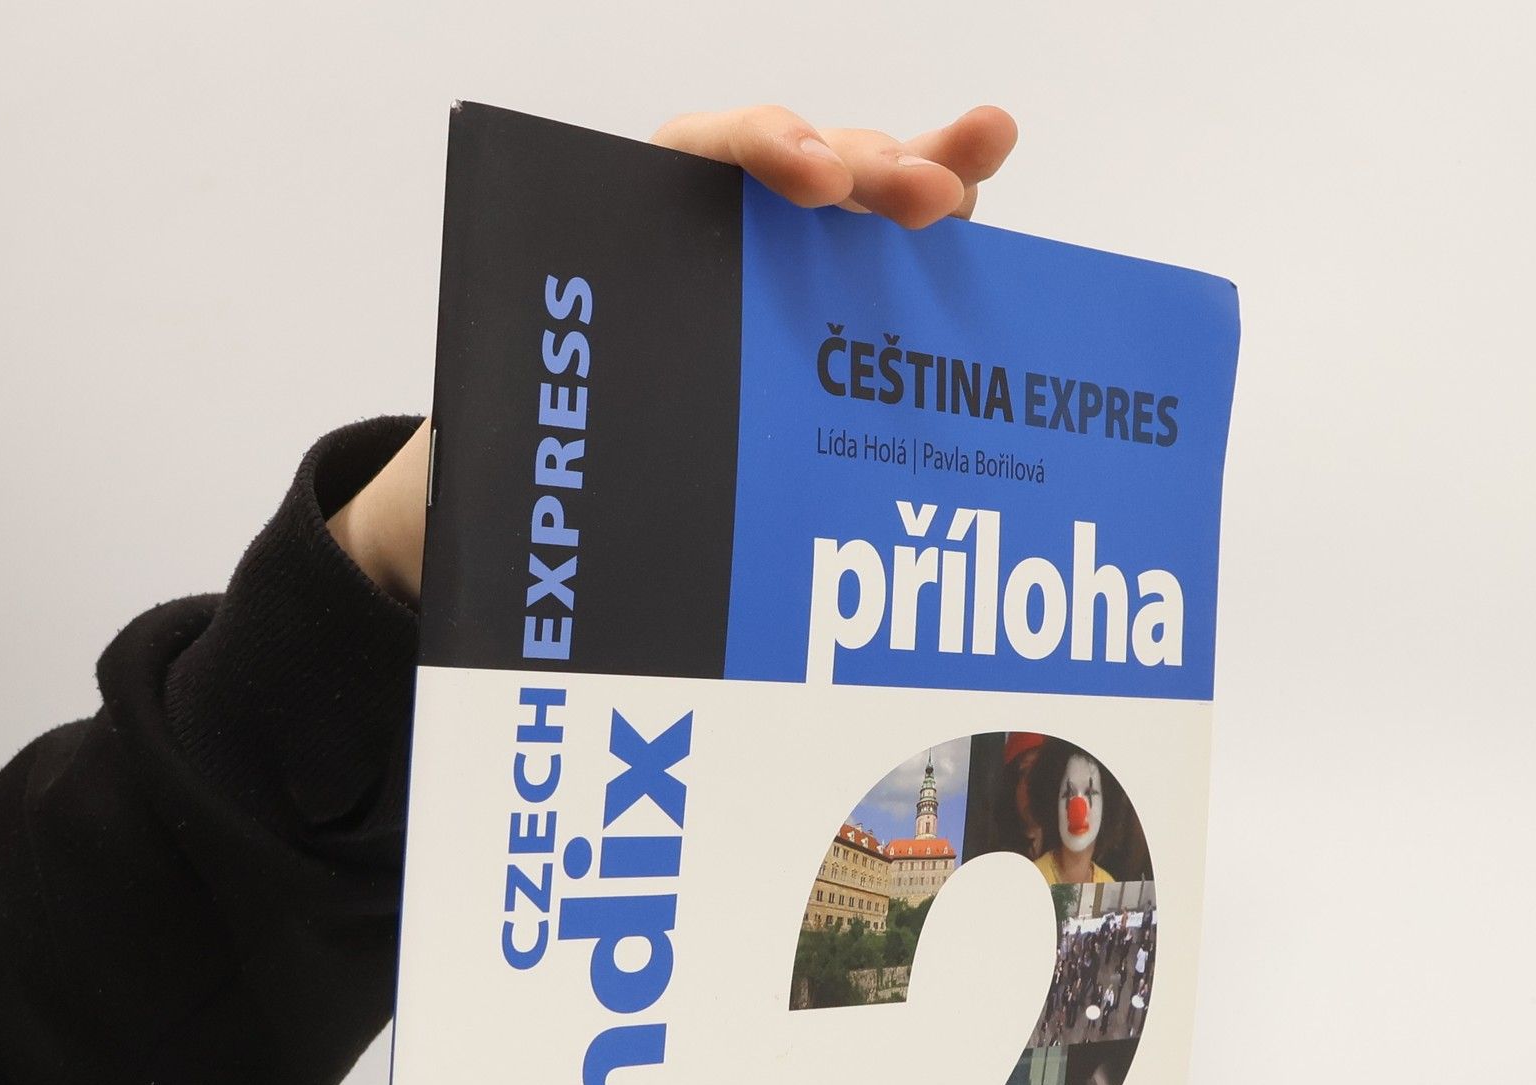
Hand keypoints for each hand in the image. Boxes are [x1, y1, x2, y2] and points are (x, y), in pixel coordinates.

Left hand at [328, 104, 1018, 604]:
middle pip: (804, 166)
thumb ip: (568, 416)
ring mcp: (781, 241)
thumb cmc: (557, 425)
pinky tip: (990, 161)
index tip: (813, 181)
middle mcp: (718, 218)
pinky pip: (885, 230)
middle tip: (921, 198)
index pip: (705, 153)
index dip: (765, 153)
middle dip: (868, 173)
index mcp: (640, 226)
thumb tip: (545, 480)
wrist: (568, 448)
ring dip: (924, 171)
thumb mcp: (548, 420)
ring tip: (982, 152)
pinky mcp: (826, 274)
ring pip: (858, 189)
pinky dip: (943, 199)